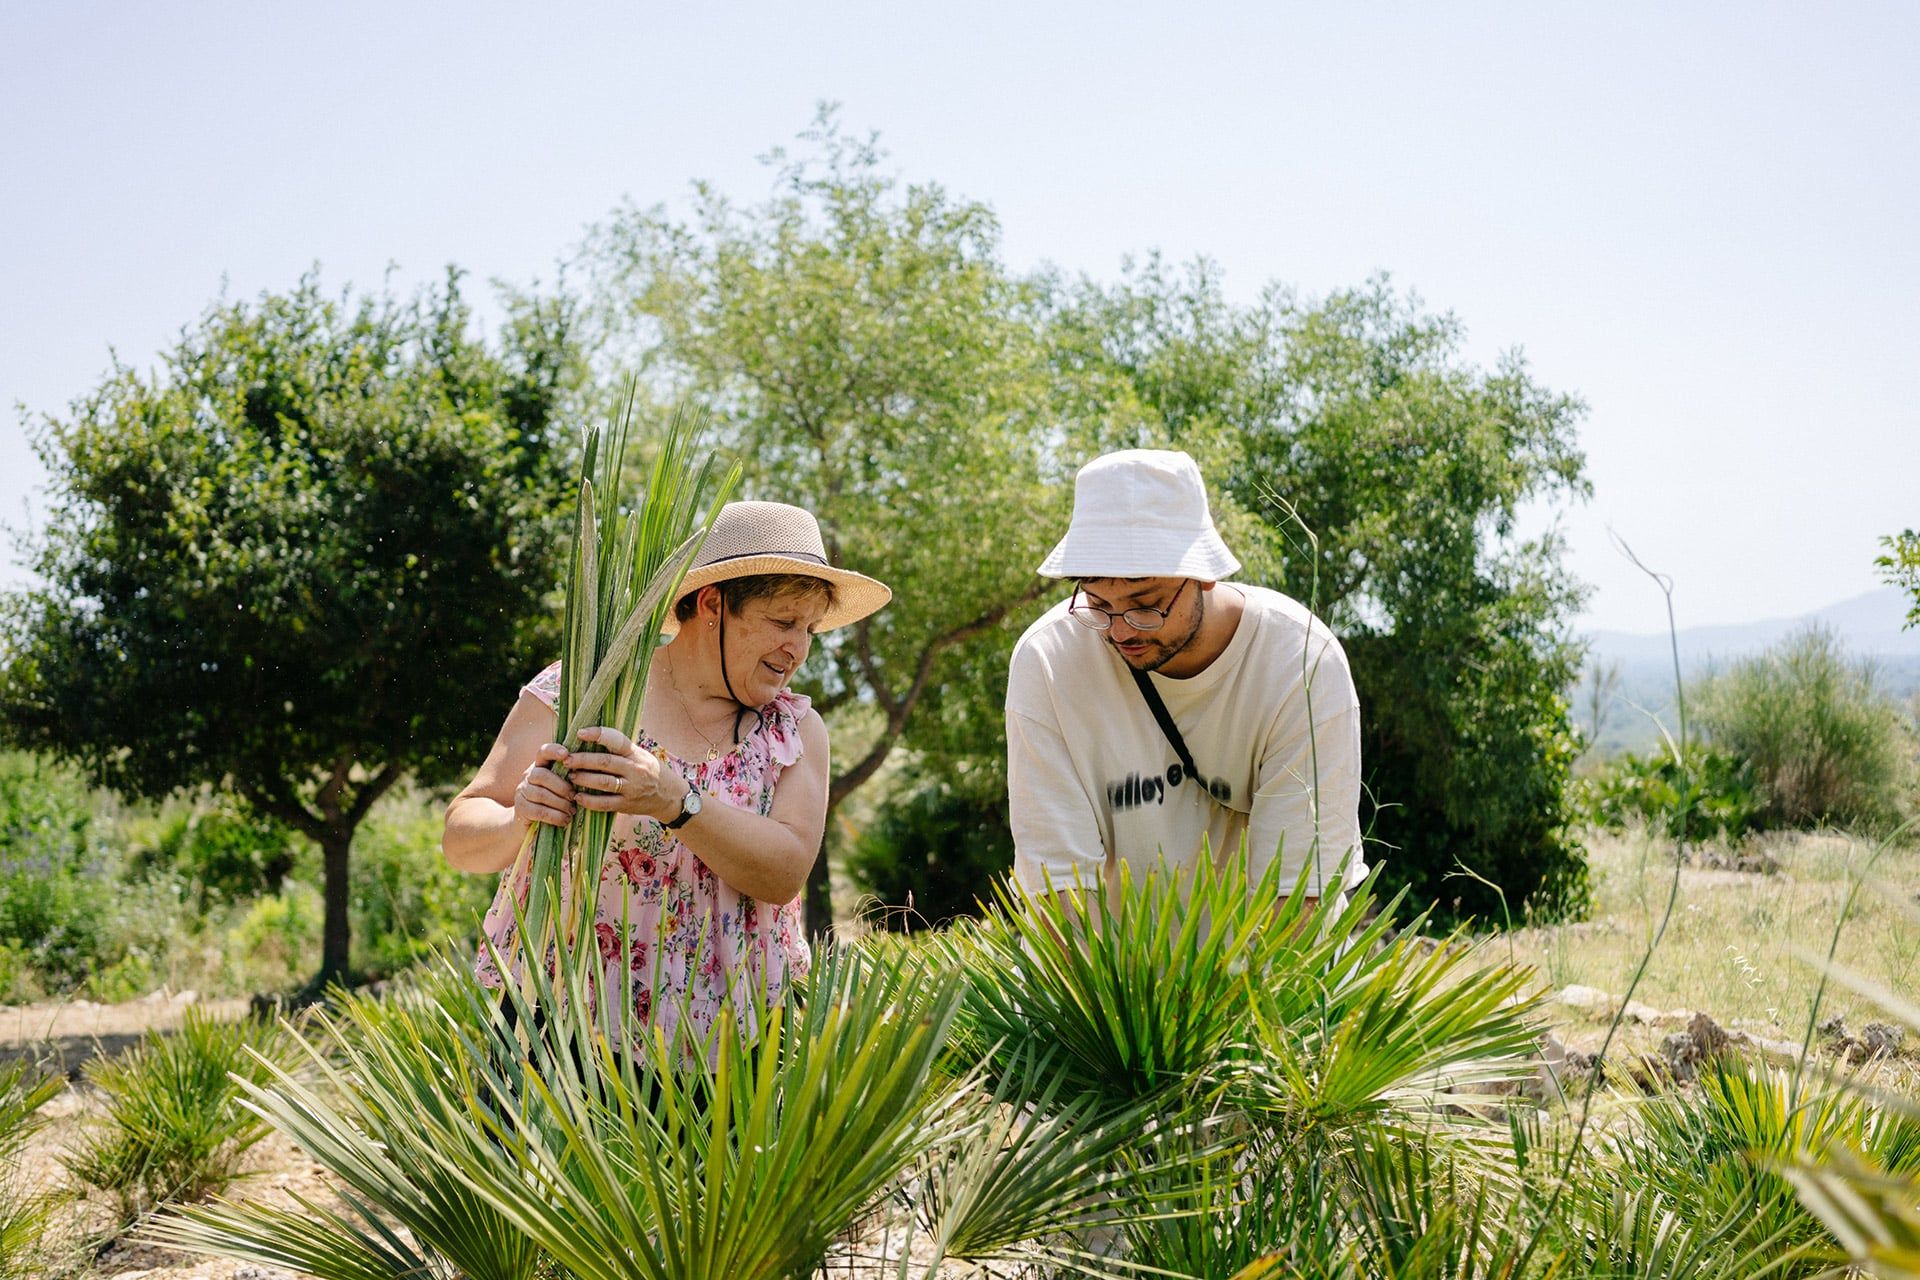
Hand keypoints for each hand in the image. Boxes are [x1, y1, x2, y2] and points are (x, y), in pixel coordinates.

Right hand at [514, 743, 574, 827]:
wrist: (530, 825)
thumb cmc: (555, 802)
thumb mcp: (563, 787)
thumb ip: (572, 777)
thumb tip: (593, 771)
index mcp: (541, 765)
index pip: (543, 752)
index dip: (553, 751)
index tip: (566, 754)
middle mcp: (529, 775)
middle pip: (542, 775)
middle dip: (562, 787)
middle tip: (575, 797)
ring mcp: (522, 791)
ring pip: (541, 794)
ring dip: (560, 804)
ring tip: (572, 811)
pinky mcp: (520, 808)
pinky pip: (539, 811)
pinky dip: (555, 816)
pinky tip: (565, 820)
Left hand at [567, 726, 686, 821]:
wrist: (669, 796)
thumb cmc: (649, 771)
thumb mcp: (640, 755)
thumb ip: (620, 749)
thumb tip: (591, 738)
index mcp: (636, 754)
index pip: (617, 740)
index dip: (598, 735)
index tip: (580, 733)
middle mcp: (635, 769)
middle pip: (605, 762)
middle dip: (583, 760)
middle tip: (566, 758)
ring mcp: (632, 788)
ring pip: (603, 783)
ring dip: (583, 779)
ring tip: (570, 776)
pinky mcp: (628, 805)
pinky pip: (605, 803)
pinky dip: (589, 801)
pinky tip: (578, 797)